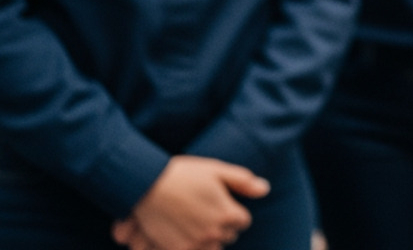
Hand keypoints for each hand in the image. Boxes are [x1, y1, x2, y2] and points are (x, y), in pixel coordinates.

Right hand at [120, 156, 268, 249]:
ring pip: (213, 248)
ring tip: (196, 224)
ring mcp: (196, 244)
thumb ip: (243, 182)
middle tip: (206, 212)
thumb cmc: (184, 174)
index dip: (234, 212)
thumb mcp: (217, 170)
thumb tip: (265, 189)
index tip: (223, 204)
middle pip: (228, 236)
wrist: (147, 184)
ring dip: (208, 239)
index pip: (243, 222)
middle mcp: (215, 232)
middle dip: (222, 226)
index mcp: (228, 214)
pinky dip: (193, 246)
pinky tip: (184, 234)